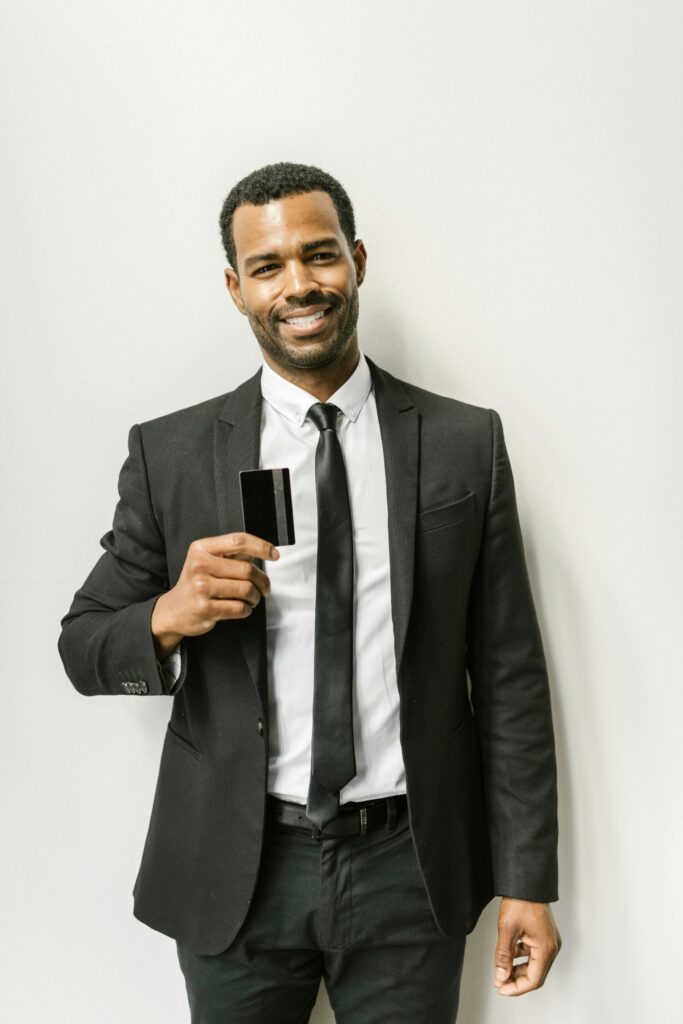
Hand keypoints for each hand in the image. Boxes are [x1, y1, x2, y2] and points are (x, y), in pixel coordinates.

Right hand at [151, 532, 279, 657]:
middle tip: (264, 587)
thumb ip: (231, 554)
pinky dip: (247, 609)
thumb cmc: (195, 583)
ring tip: (252, 598)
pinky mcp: (206, 608)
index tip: (274, 554)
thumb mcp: (206, 561)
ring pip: (246, 590)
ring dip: (255, 597)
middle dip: (262, 581)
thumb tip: (263, 550)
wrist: (173, 610)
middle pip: (246, 569)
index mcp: (201, 548)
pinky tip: (242, 608)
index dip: (261, 546)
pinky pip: (239, 608)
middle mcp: (199, 565)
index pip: (238, 541)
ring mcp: (201, 587)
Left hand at [493, 897, 560, 995]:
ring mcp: (548, 941)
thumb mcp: (507, 930)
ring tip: (501, 971)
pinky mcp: (542, 935)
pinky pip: (532, 953)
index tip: (502, 989)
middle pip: (535, 974)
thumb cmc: (520, 901)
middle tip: (499, 983)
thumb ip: (503, 955)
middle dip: (516, 980)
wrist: (526, 881)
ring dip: (517, 969)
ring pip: (533, 964)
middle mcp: (551, 947)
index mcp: (546, 948)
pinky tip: (507, 956)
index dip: (517, 988)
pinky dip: (520, 957)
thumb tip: (500, 976)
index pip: (534, 979)